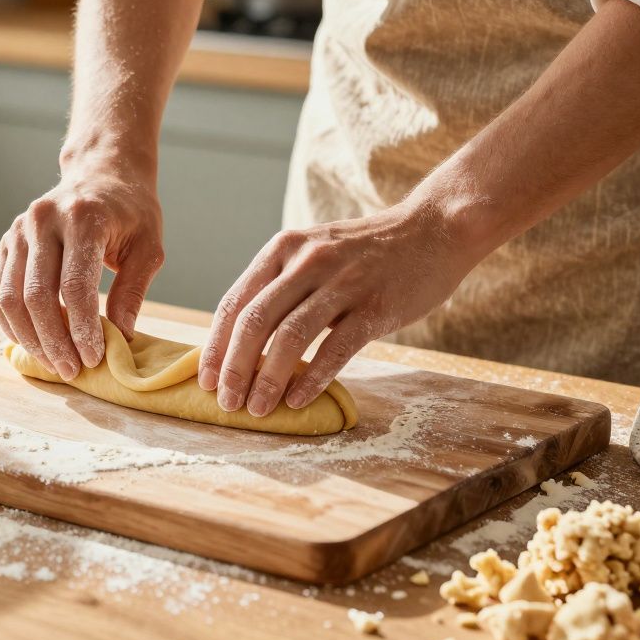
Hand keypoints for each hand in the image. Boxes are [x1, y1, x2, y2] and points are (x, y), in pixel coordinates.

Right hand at [0, 164, 163, 380]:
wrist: (101, 174)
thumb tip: (121, 337)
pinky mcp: (6, 242)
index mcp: (83, 217)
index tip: (94, 358)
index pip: (75, 285)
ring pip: (9, 298)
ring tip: (54, 363)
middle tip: (72, 370)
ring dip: (30, 338)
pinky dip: (12, 324)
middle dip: (54, 341)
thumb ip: (133, 291)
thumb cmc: (131, 213)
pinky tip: (33, 342)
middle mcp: (43, 220)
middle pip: (36, 295)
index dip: (82, 328)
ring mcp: (18, 231)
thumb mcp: (149, 247)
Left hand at [198, 200, 478, 415]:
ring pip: (290, 337)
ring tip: (258, 409)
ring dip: (268, 380)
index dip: (215, 346)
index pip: (235, 302)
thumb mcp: (313, 253)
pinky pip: (335, 348)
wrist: (433, 230)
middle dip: (235, 368)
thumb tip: (242, 343)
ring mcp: (342, 282)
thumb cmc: (366, 252)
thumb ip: (280, 287)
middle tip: (226, 402)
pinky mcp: (374, 306)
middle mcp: (307, 261)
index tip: (205, 380)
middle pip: (254, 321)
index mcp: (282, 249)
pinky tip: (298, 401)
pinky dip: (312, 379)